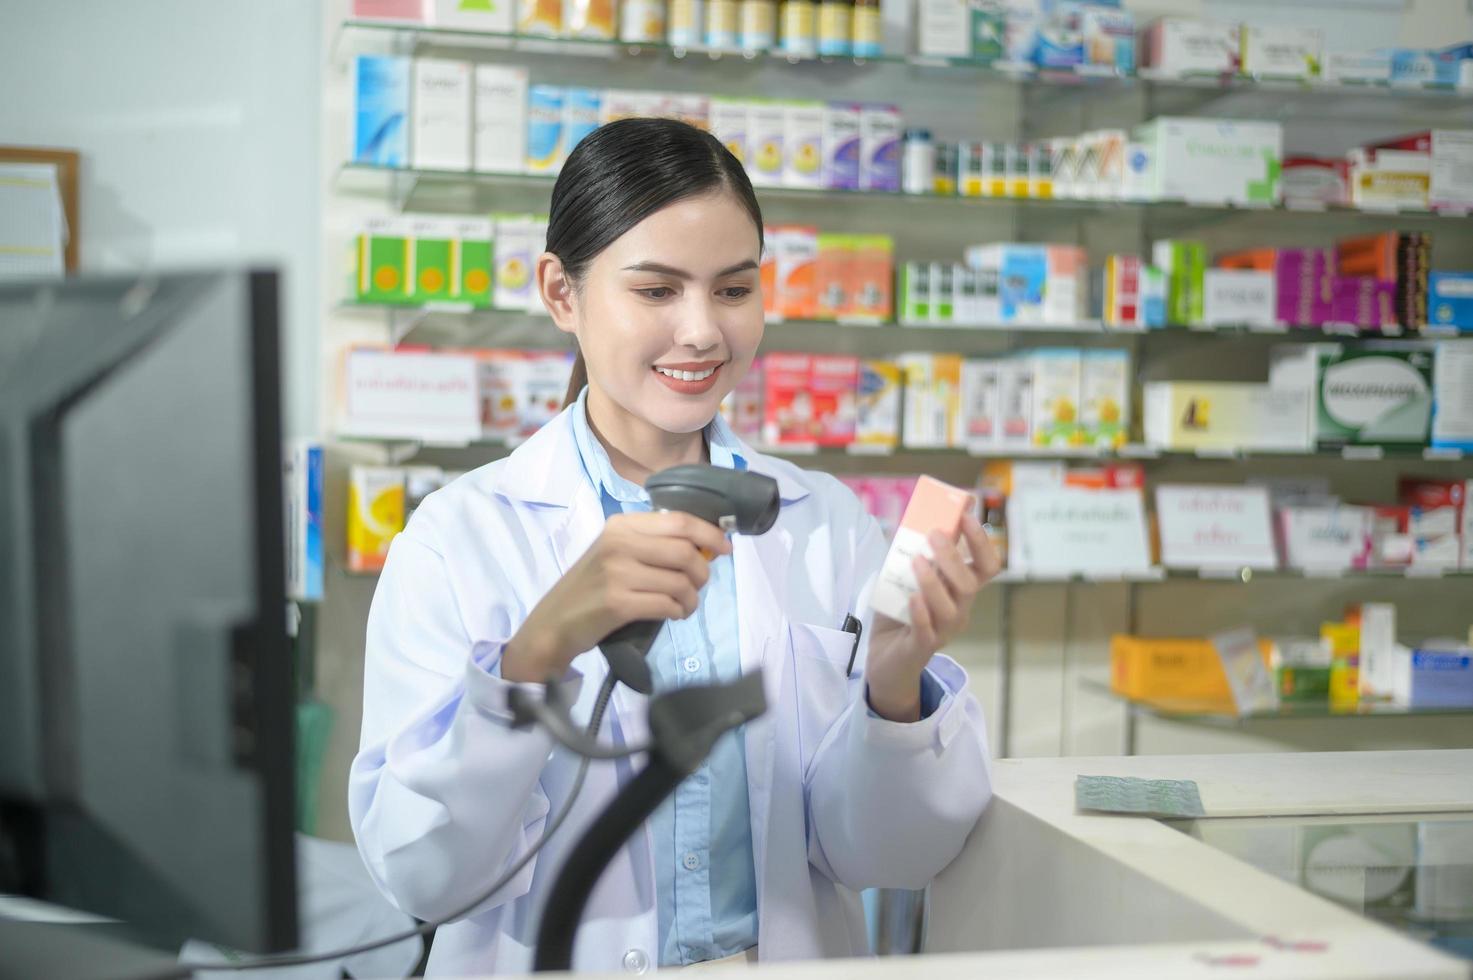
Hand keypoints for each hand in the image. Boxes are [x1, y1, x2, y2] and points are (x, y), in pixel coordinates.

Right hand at [501, 511, 731, 681]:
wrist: (554, 622)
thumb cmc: (591, 586)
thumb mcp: (615, 551)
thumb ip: (652, 543)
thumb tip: (704, 545)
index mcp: (621, 525)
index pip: (679, 520)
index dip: (710, 533)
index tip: (725, 547)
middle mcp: (619, 543)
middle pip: (685, 551)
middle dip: (703, 572)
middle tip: (698, 585)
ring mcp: (618, 573)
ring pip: (681, 582)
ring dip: (692, 598)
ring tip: (684, 605)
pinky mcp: (619, 603)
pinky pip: (668, 605)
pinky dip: (679, 612)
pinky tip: (673, 615)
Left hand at [865, 514, 1001, 721]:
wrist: (884, 657)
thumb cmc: (901, 612)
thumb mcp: (910, 577)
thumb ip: (920, 552)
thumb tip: (924, 515)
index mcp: (961, 590)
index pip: (987, 566)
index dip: (981, 542)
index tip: (967, 516)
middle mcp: (959, 610)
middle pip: (969, 584)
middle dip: (953, 557)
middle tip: (933, 534)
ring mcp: (942, 631)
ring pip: (950, 608)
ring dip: (934, 581)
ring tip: (916, 561)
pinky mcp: (921, 648)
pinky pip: (927, 631)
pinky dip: (921, 612)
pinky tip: (912, 597)